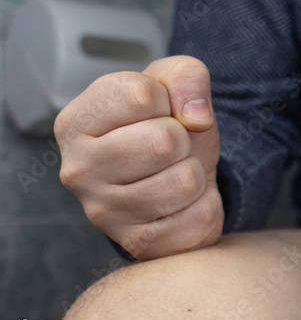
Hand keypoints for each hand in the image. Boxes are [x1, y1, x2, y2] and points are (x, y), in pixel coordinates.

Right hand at [55, 55, 223, 259]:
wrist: (172, 178)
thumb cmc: (164, 127)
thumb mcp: (172, 85)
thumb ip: (186, 75)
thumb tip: (196, 116)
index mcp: (75, 122)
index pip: (140, 95)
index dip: (166, 100)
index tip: (157, 113)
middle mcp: (78, 169)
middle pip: (164, 141)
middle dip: (184, 140)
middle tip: (171, 149)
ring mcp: (104, 212)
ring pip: (185, 181)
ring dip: (195, 173)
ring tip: (175, 173)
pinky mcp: (138, 243)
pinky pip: (201, 216)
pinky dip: (206, 205)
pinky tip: (182, 203)